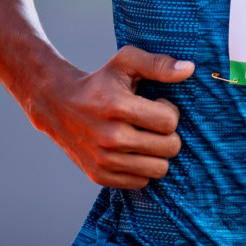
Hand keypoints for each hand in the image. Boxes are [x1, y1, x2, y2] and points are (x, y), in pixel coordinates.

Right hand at [29, 45, 193, 188]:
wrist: (56, 104)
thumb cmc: (98, 83)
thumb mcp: (124, 63)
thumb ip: (158, 64)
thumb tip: (189, 69)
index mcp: (117, 107)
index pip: (169, 122)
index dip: (167, 111)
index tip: (154, 105)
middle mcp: (110, 136)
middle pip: (170, 147)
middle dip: (166, 134)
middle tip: (148, 123)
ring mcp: (103, 159)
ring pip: (159, 169)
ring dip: (155, 154)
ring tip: (141, 138)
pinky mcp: (98, 175)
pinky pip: (141, 182)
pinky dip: (139, 169)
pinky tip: (128, 152)